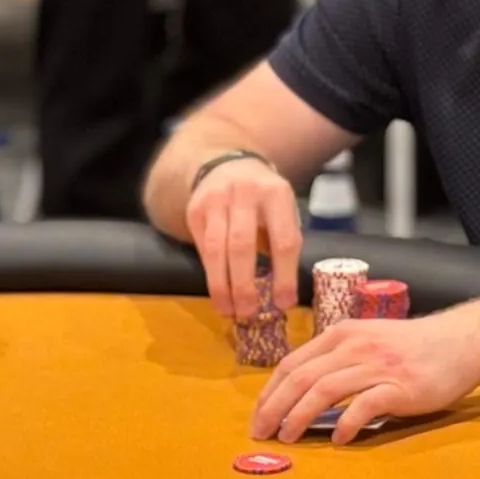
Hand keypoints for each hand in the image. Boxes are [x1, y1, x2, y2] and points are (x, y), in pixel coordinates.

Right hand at [185, 155, 300, 319]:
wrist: (228, 165)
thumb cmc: (264, 199)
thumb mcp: (283, 210)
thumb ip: (283, 242)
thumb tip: (281, 296)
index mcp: (277, 194)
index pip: (283, 240)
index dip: (284, 276)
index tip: (283, 304)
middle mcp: (245, 193)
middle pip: (243, 245)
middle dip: (244, 284)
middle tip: (248, 313)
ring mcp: (216, 199)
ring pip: (215, 249)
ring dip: (221, 285)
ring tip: (228, 310)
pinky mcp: (195, 209)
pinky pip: (201, 246)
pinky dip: (210, 272)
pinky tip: (217, 290)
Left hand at [249, 312, 479, 443]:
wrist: (460, 342)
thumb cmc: (412, 346)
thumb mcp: (369, 339)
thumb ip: (339, 358)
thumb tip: (304, 391)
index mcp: (342, 333)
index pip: (292, 363)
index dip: (269, 392)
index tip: (258, 415)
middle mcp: (355, 346)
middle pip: (301, 377)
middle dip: (274, 407)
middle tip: (261, 433)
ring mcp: (377, 365)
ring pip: (324, 390)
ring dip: (299, 417)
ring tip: (287, 438)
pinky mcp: (399, 386)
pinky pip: (363, 406)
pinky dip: (345, 423)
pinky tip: (338, 438)